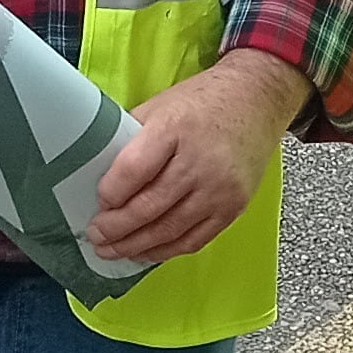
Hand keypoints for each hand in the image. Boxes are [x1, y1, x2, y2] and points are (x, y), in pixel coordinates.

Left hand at [90, 51, 305, 264]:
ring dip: (135, 246)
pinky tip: (145, 251)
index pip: (134, 170)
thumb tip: (102, 178)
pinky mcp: (233, 207)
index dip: (110, 193)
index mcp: (174, 128)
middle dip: (116, 228)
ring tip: (112, 250)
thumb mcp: (159, 106)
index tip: (98, 202)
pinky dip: (165, 250)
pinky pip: (194, 240)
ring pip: (169, 230)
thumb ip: (132, 140)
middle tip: (96, 236)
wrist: (256, 101)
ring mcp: (220, 189)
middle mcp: (200, 162)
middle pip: (149, 206)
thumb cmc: (201, 103)